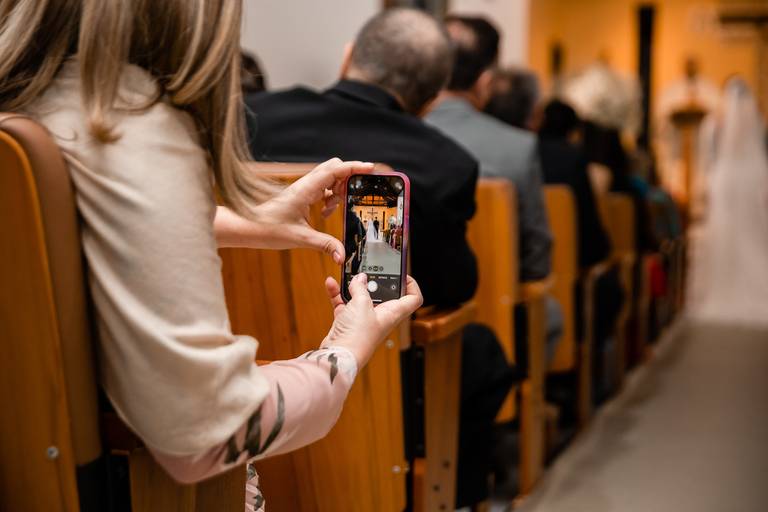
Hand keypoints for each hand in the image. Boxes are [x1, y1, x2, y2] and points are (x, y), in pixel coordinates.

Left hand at [214, 158, 373, 262]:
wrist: (246, 226)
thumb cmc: (267, 228)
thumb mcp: (300, 239)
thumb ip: (324, 246)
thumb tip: (342, 256)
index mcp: (306, 189)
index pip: (335, 170)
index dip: (355, 167)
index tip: (371, 168)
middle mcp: (306, 184)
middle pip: (335, 168)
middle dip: (348, 179)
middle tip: (353, 196)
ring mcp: (304, 189)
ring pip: (329, 178)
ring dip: (338, 191)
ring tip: (332, 211)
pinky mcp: (302, 195)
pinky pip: (323, 189)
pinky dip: (329, 198)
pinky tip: (324, 214)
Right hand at [321, 274, 422, 366]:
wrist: (339, 356)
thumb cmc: (358, 337)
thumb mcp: (362, 304)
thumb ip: (361, 288)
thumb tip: (360, 278)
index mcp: (393, 312)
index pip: (413, 298)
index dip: (411, 284)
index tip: (403, 273)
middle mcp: (380, 316)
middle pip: (384, 294)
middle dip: (375, 280)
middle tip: (369, 270)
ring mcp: (363, 319)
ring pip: (361, 297)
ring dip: (354, 285)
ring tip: (348, 274)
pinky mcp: (348, 321)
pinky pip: (344, 302)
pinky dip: (338, 293)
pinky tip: (332, 283)